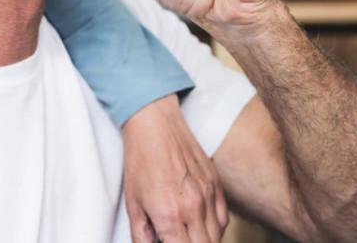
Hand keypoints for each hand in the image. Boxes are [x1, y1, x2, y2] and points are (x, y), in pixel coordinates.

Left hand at [122, 94, 227, 242]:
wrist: (154, 124)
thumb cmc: (140, 160)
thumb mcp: (132, 202)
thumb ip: (141, 234)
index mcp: (170, 216)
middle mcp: (194, 208)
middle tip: (177, 240)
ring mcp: (208, 195)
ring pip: (217, 237)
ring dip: (204, 242)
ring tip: (188, 238)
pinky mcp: (216, 183)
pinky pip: (224, 218)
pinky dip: (216, 229)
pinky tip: (203, 229)